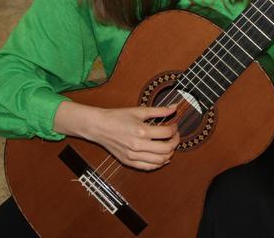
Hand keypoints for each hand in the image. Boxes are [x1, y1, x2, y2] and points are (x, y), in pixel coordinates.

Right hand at [54, 102, 179, 170]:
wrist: (99, 126)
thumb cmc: (117, 117)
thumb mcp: (139, 111)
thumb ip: (159, 110)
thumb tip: (175, 107)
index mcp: (141, 131)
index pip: (167, 133)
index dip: (175, 129)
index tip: (174, 126)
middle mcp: (138, 146)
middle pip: (166, 149)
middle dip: (175, 142)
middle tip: (175, 136)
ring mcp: (133, 156)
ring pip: (160, 161)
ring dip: (169, 154)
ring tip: (169, 146)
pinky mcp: (129, 162)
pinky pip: (149, 167)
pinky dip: (159, 163)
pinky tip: (162, 157)